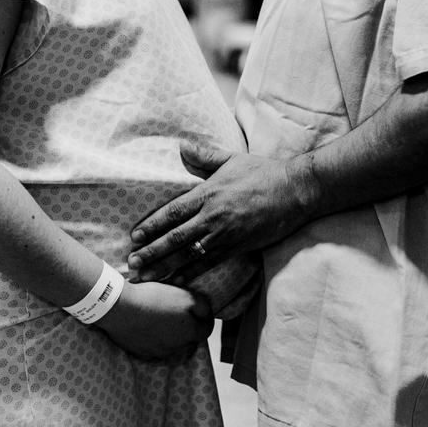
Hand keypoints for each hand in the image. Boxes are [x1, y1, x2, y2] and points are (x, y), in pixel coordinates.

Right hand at [95, 280, 212, 360]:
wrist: (120, 308)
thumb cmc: (153, 297)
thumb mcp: (184, 294)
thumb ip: (202, 305)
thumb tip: (208, 314)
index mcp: (189, 331)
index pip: (207, 330)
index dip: (206, 320)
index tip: (202, 313)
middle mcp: (177, 346)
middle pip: (190, 340)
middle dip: (189, 330)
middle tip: (180, 315)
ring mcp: (159, 351)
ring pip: (172, 346)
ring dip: (172, 336)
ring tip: (163, 321)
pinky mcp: (142, 353)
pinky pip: (155, 351)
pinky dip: (155, 343)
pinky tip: (150, 331)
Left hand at [127, 143, 316, 283]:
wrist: (295, 190)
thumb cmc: (263, 172)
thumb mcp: (231, 159)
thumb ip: (204, 156)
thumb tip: (182, 146)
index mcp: (208, 193)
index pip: (172, 212)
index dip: (152, 225)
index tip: (134, 236)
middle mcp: (212, 215)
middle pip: (175, 237)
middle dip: (151, 252)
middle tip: (132, 263)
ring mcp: (225, 233)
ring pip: (188, 254)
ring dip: (165, 266)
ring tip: (146, 276)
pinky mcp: (238, 246)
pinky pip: (210, 262)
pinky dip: (192, 273)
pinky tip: (177, 281)